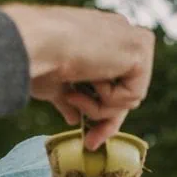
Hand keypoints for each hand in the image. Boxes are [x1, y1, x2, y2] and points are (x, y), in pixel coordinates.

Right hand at [0, 4, 154, 149]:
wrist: (36, 42)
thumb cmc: (36, 58)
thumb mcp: (54, 84)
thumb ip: (70, 98)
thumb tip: (74, 118)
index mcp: (101, 37)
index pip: (113, 82)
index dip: (101, 110)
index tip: (89, 139)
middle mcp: (121, 33)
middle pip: (126, 92)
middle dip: (107, 121)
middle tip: (90, 143)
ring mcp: (133, 39)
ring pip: (130, 97)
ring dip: (99, 107)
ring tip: (73, 95)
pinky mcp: (141, 46)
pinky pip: (134, 94)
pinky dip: (109, 99)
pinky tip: (90, 81)